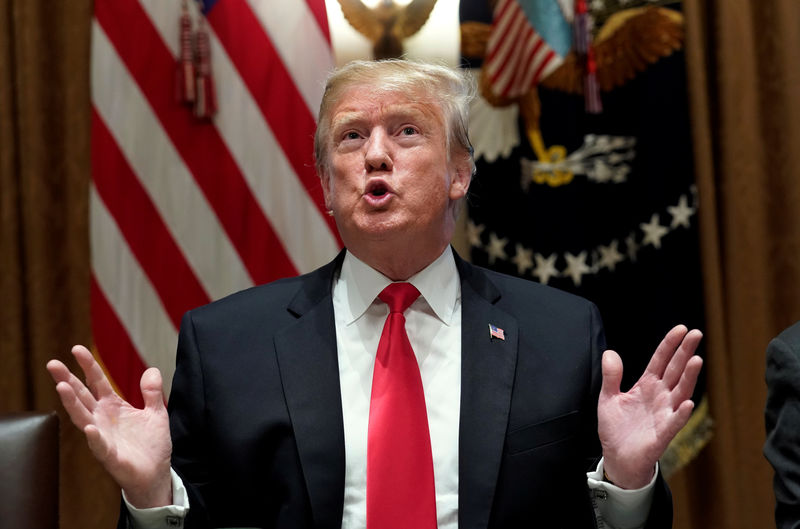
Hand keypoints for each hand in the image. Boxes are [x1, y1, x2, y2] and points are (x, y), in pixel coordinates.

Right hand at [46, 345, 172, 507]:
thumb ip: (152, 392)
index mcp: (113, 407)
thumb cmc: (151, 445)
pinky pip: (99, 445)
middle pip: (82, 396)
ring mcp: (103, 437)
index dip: (88, 366)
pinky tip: (88, 427)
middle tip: (53, 364)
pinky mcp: (110, 456)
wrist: (155, 474)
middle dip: (67, 380)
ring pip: (83, 417)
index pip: (97, 382)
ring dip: (72, 403)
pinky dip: (94, 437)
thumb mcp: (156, 413)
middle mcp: (103, 419)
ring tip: (62, 387)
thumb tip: (152, 369)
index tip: (77, 349)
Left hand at [597, 325, 702, 488]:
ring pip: (679, 392)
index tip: (681, 329)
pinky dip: (681, 412)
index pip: (660, 360)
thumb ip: (611, 376)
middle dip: (685, 352)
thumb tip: (609, 352)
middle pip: (675, 370)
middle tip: (697, 334)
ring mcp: (663, 414)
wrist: (617, 458)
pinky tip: (686, 402)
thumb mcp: (607, 398)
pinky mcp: (662, 434)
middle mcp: (659, 396)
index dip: (670, 345)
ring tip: (696, 360)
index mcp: (646, 386)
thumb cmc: (616, 428)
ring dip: (688, 377)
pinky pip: (674, 422)